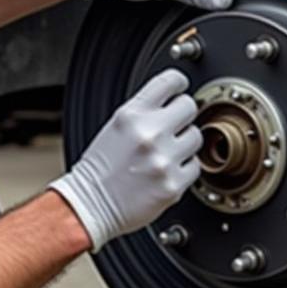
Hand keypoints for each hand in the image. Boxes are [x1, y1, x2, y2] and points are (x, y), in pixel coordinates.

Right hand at [50, 69, 201, 251]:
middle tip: (172, 127)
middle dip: (183, 116)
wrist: (90, 205)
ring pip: (196, 137)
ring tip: (166, 153)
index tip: (181, 87)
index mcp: (131, 115)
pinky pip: (195, 166)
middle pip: (189, 106)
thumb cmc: (100, 168)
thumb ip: (144, 112)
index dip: (179, 83)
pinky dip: (184, 169)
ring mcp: (163, 160)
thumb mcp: (115, 127)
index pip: (169, 82)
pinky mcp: (173, 184)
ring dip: (185, 144)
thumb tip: (173, 101)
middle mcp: (149, 134)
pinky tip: (166, 171)